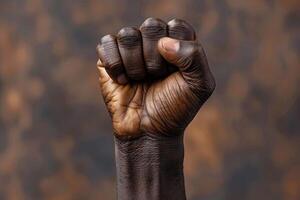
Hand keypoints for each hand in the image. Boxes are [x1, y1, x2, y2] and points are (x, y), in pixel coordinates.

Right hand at [96, 18, 214, 138]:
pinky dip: (115, 65)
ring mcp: (131, 49)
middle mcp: (154, 42)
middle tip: (156, 78)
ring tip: (140, 80)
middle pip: (151, 26)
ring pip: (128, 35)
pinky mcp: (109, 58)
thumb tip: (163, 42)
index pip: (176, 26)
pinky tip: (122, 80)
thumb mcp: (199, 85)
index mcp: (178, 43)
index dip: (175, 51)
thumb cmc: (175, 108)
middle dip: (155, 59)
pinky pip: (107, 43)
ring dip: (135, 64)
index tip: (174, 73)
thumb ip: (194, 56)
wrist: (148, 131)